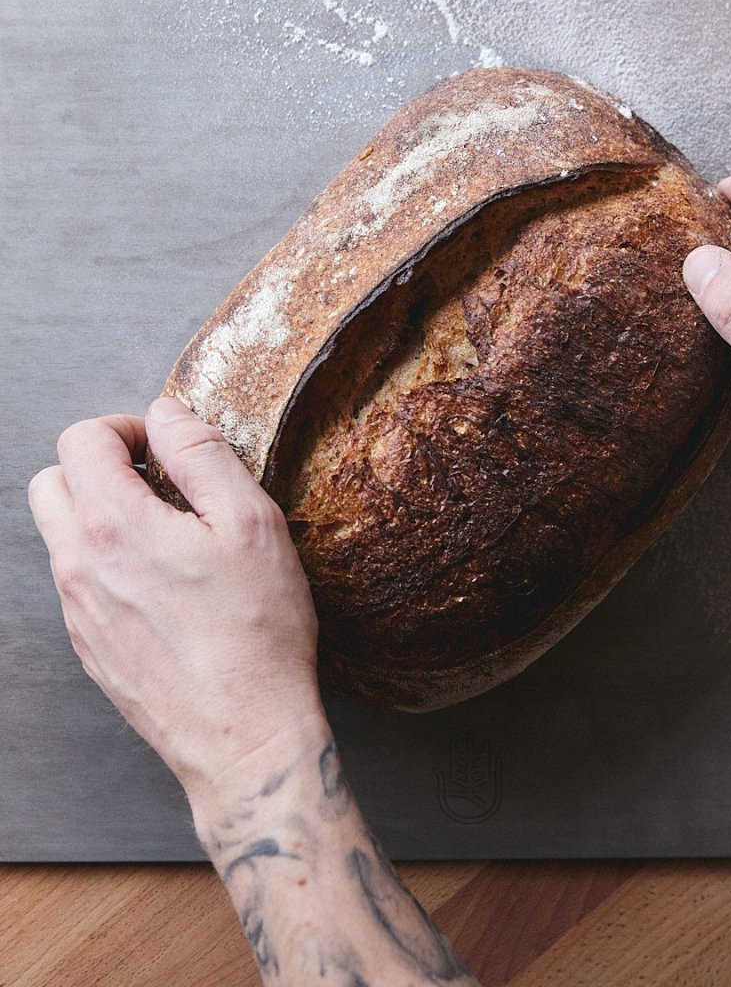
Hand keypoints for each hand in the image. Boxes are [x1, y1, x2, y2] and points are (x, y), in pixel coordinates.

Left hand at [27, 397, 324, 802]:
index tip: (163, 446)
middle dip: (97, 464)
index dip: (125, 427)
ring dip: (100, 513)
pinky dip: (107, 561)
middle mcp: (79, 567)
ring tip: (167, 532)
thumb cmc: (257, 632)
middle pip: (52, 481)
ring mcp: (78, 612)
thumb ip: (201, 455)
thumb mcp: (251, 522)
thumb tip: (166, 414)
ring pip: (60, 534)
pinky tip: (166, 584)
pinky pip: (79, 581)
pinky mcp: (89, 647)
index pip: (82, 441)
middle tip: (155, 480)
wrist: (244, 736)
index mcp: (114, 526)